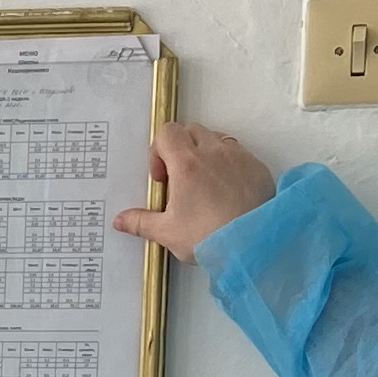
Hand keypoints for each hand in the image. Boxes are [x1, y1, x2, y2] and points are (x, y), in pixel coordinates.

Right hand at [113, 122, 275, 265]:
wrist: (253, 246)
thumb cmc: (208, 237)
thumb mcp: (168, 233)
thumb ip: (141, 222)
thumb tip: (119, 220)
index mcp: (186, 163)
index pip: (167, 132)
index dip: (159, 150)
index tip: (162, 177)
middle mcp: (213, 152)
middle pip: (191, 130)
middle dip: (182, 148)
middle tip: (180, 178)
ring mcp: (238, 157)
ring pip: (216, 138)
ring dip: (205, 152)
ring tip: (204, 183)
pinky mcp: (258, 167)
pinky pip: (239, 153)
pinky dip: (229, 163)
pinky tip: (228, 191)